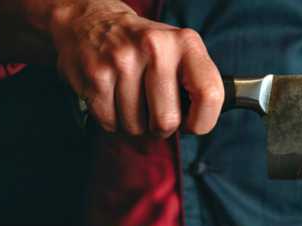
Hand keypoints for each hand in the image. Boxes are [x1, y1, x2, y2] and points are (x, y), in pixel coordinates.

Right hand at [50, 1, 222, 136]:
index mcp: (185, 43)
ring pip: (136, 127)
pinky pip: (110, 123)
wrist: (91, 22)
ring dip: (134, 124)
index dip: (201, 122)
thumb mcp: (180, 52)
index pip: (210, 94)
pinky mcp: (97, 76)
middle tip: (153, 112)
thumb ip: (198, 83)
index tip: (190, 124)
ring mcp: (123, 61)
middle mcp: (155, 48)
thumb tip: (202, 123)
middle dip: (160, 128)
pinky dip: (113, 122)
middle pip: (166, 121)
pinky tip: (113, 100)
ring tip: (131, 101)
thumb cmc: (145, 48)